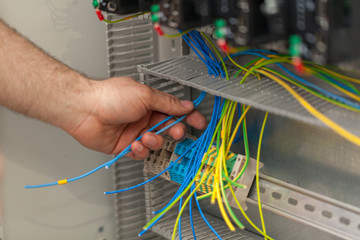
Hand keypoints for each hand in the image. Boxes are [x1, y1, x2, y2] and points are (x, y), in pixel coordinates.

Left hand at [66, 77, 206, 158]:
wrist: (85, 110)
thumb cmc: (110, 97)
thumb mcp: (145, 96)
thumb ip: (167, 103)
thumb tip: (185, 106)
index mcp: (150, 102)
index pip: (175, 110)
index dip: (189, 116)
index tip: (199, 123)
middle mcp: (144, 117)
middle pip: (168, 128)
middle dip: (174, 131)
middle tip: (175, 132)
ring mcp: (135, 131)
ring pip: (156, 142)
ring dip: (154, 141)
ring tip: (145, 137)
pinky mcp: (125, 146)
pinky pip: (140, 153)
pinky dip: (139, 150)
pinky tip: (134, 144)